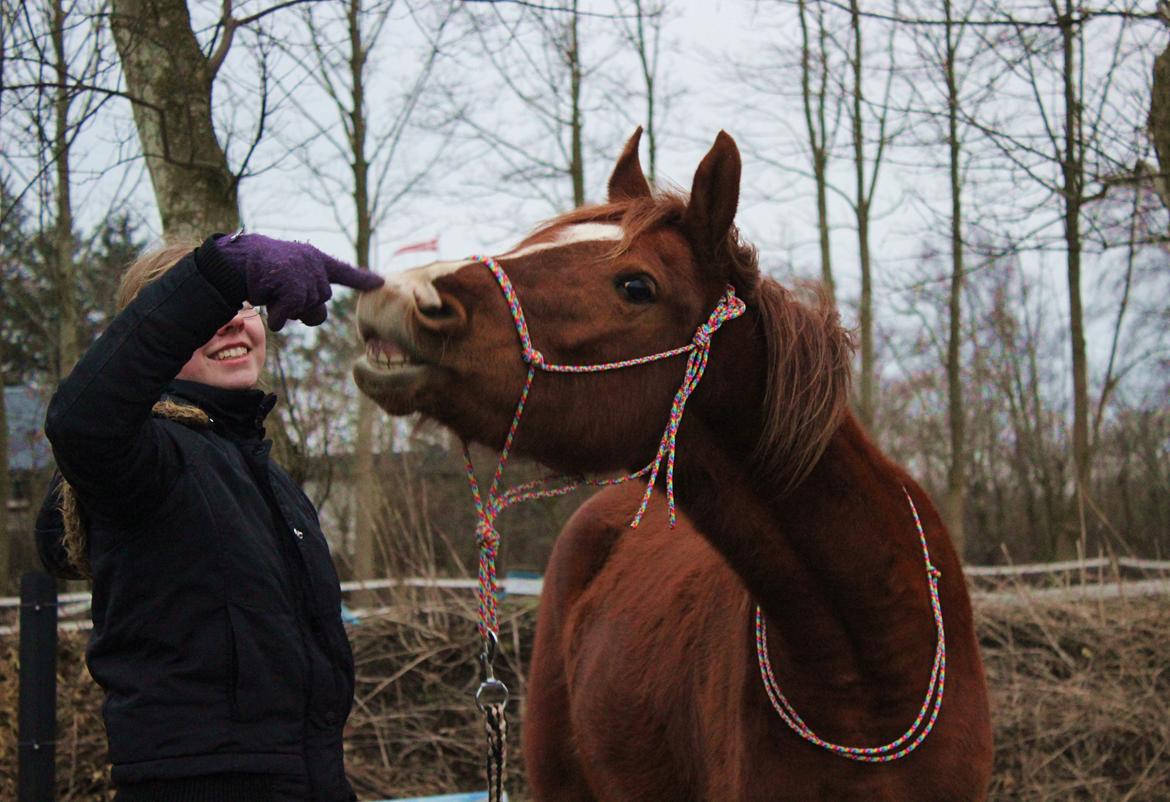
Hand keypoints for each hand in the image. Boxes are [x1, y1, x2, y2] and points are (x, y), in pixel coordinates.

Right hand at [217, 233, 383, 330]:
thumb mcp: (290, 276)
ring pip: (303, 311)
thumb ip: (308, 292)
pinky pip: (285, 317)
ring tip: (269, 290)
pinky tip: (263, 299)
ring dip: (284, 309)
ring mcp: (303, 276)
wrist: (238, 258)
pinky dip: (274, 317)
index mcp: (316, 260)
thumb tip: (314, 315)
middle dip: (299, 306)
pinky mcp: (289, 288)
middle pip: (318, 304)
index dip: (362, 279)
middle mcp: (314, 266)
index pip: (344, 272)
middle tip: (278, 290)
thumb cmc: (263, 269)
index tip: (380, 282)